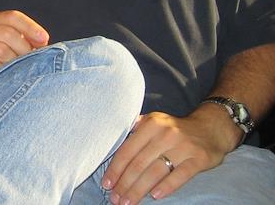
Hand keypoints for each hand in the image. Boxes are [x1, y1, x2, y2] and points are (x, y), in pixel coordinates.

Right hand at [0, 10, 48, 81]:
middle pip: (8, 33)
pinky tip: (3, 76)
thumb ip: (29, 39)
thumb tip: (42, 40)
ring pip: (0, 50)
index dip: (30, 27)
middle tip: (30, 62)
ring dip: (14, 63)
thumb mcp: (18, 46)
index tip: (43, 40)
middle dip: (24, 49)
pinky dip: (0, 71)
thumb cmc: (6, 61)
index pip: (12, 17)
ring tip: (17, 71)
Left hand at [102, 108, 232, 203]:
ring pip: (156, 172)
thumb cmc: (174, 129)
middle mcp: (165, 134)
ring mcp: (183, 146)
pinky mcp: (199, 159)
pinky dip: (167, 186)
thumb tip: (110, 142)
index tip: (106, 184)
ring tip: (129, 202)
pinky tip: (155, 196)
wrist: (210, 128)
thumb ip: (134, 129)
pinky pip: (180, 175)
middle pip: (139, 164)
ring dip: (139, 189)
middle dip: (125, 184)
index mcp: (150, 124)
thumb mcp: (154, 121)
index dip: (116, 169)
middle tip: (115, 199)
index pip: (128, 150)